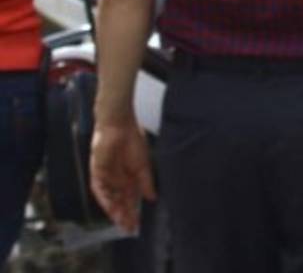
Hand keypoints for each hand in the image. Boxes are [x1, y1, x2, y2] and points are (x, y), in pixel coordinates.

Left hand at [90, 118, 155, 232]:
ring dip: (114, 210)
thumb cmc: (134, 141)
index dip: (134, 211)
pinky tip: (110, 208)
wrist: (120, 127)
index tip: (137, 223)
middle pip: (120, 202)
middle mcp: (118, 180)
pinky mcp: (97, 173)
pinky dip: (105, 199)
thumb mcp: (144, 165)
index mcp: (130, 177)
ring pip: (110, 199)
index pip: (131, 199)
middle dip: (124, 215)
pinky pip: (99, 190)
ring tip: (121, 221)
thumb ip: (147, 182)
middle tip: (129, 228)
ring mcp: (107, 177)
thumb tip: (153, 197)